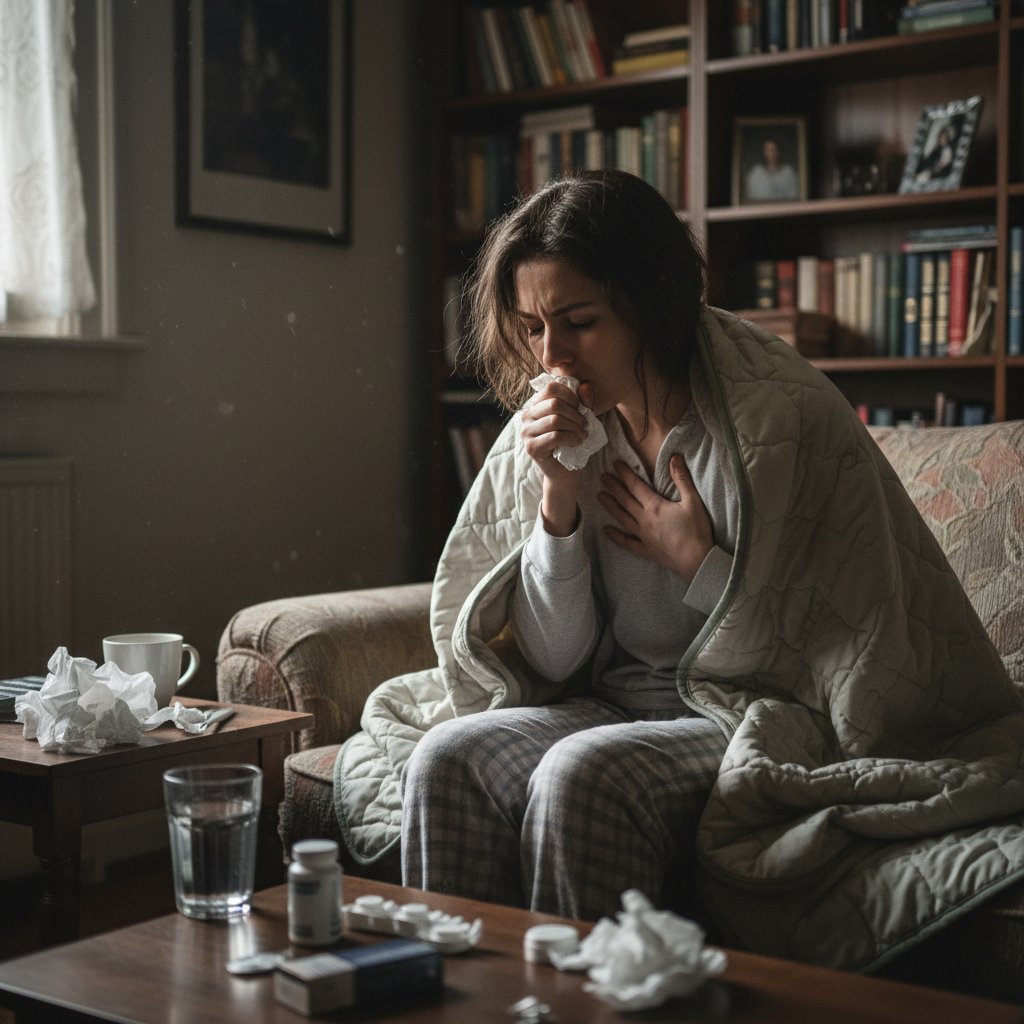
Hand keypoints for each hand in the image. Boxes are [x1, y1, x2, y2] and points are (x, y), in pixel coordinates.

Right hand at [521, 380, 587, 535]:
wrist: (566, 470)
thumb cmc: (571, 441)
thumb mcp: (579, 417)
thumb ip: (583, 401)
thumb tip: (585, 386)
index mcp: (535, 405)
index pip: (551, 388)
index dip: (570, 396)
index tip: (580, 409)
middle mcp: (526, 416)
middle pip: (554, 403)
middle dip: (575, 414)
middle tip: (584, 425)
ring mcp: (526, 432)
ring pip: (555, 420)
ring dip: (575, 428)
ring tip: (582, 435)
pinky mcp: (531, 448)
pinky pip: (555, 436)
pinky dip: (571, 438)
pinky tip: (577, 443)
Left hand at [598, 456, 713, 580]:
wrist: (696, 561)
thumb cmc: (696, 530)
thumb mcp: (693, 501)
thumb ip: (682, 479)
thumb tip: (674, 458)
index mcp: (655, 506)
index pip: (636, 486)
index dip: (625, 474)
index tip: (615, 464)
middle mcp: (644, 520)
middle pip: (625, 500)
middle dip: (613, 487)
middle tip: (602, 477)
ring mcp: (643, 536)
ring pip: (622, 518)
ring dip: (610, 506)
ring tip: (599, 497)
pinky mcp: (645, 550)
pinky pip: (627, 542)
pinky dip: (616, 536)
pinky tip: (606, 531)